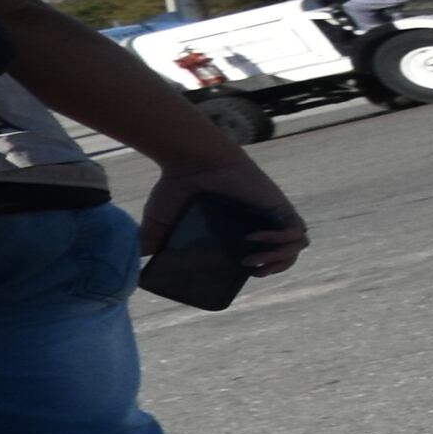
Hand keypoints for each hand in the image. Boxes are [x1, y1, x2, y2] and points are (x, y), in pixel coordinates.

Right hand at [140, 156, 308, 276]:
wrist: (192, 159)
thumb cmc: (175, 186)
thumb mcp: (158, 223)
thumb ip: (149, 244)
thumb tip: (136, 266)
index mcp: (240, 231)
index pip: (265, 256)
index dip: (264, 269)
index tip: (246, 274)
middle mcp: (260, 223)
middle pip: (286, 255)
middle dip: (275, 267)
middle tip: (251, 269)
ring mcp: (271, 214)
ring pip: (296, 246)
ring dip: (281, 259)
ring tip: (254, 259)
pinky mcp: (278, 204)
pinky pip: (296, 230)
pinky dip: (281, 240)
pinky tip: (255, 238)